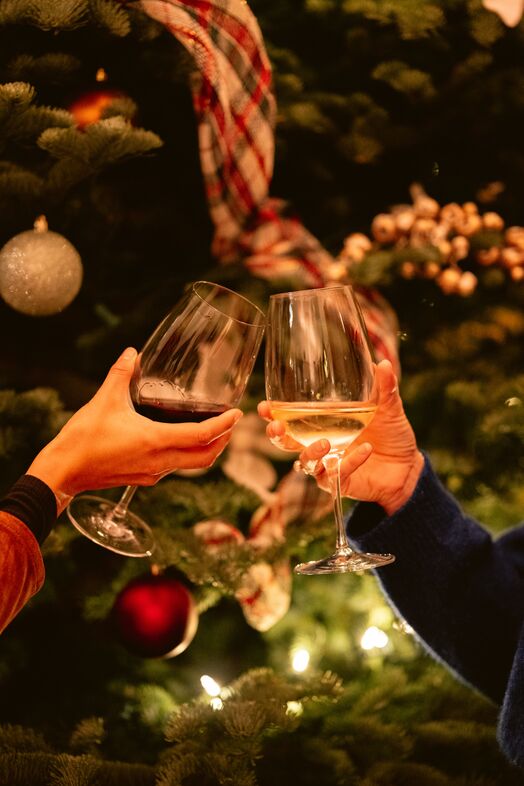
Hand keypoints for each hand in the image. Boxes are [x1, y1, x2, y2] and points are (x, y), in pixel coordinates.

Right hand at [28, 347, 241, 506]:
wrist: (63, 472)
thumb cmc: (83, 439)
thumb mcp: (104, 400)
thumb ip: (121, 373)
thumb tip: (133, 353)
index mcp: (155, 441)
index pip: (202, 436)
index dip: (224, 425)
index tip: (236, 413)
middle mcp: (159, 461)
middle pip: (206, 457)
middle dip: (223, 441)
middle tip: (230, 423)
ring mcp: (152, 473)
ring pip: (191, 465)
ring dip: (207, 450)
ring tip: (212, 430)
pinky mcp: (142, 478)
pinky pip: (174, 468)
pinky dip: (187, 455)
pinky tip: (180, 440)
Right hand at [258, 359, 423, 514]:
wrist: (409, 467)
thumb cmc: (393, 436)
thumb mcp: (389, 409)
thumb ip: (384, 389)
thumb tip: (382, 363)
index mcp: (324, 425)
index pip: (291, 419)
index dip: (274, 415)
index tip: (264, 407)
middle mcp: (321, 445)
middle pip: (287, 444)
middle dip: (277, 436)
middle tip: (276, 428)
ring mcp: (329, 465)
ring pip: (306, 463)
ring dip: (311, 453)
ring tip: (325, 443)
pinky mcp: (341, 483)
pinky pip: (335, 475)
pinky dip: (349, 463)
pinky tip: (365, 451)